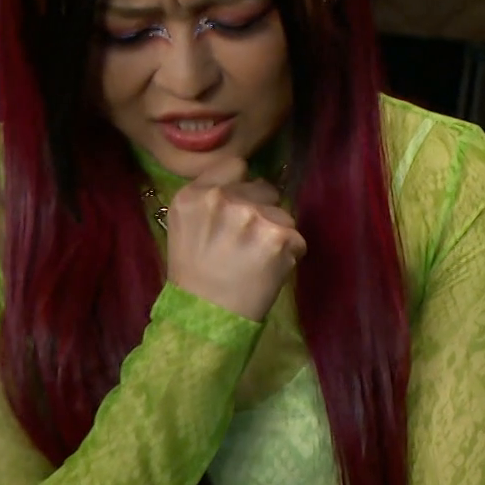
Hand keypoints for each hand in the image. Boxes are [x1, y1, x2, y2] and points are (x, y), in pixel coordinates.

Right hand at [164, 156, 306, 321]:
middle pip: (264, 189)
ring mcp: (253, 217)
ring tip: (255, 261)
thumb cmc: (195, 275)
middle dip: (261, 211)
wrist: (207, 318)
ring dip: (276, 234)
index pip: (236, 166)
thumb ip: (211, 197)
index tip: (237, 207)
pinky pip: (297, 238)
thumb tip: (246, 181)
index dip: (240, 187)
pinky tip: (267, 271)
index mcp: (195, 195)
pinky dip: (289, 254)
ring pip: (283, 215)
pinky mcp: (280, 238)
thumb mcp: (186, 225)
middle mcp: (223, 200)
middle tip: (244, 243)